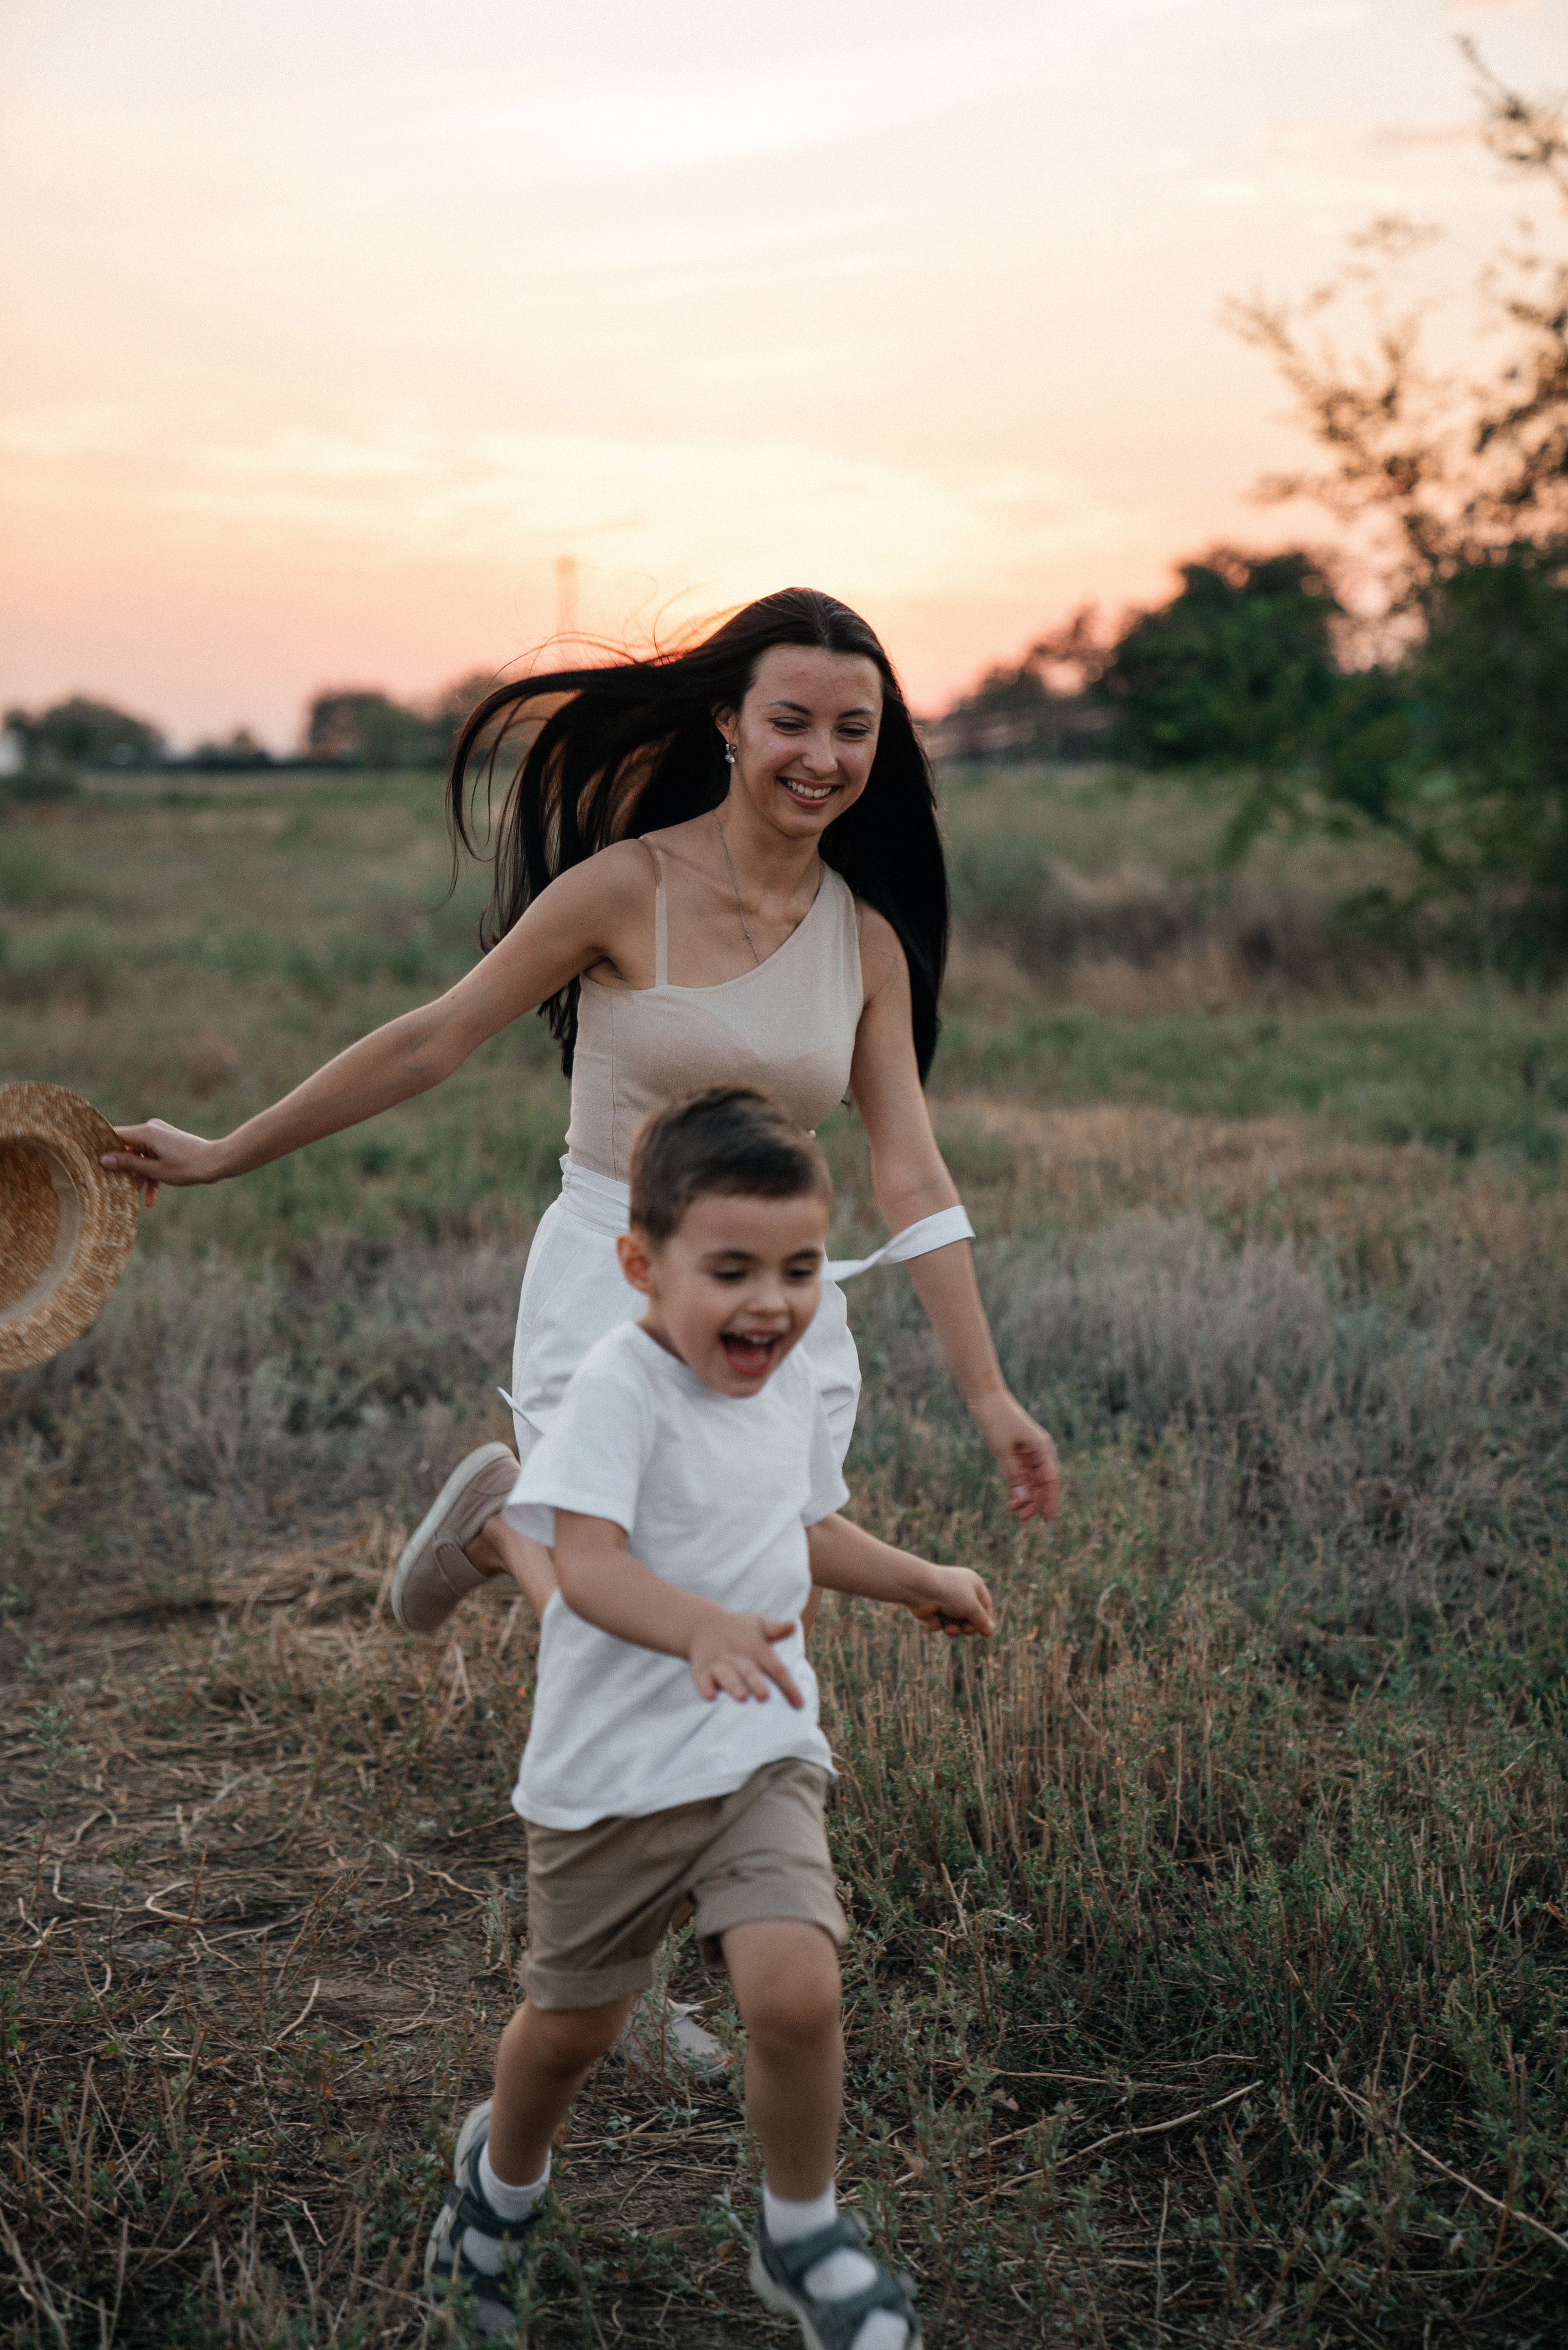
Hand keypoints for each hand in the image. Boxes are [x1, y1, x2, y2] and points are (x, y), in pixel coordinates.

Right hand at [101, 1119, 224, 1204]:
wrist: (217, 1163)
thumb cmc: (187, 1166)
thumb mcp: (155, 1170)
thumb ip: (129, 1164)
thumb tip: (104, 1159)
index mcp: (146, 1132)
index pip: (115, 1135)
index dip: (102, 1146)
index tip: (90, 1159)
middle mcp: (151, 1130)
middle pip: (128, 1148)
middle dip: (123, 1169)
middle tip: (112, 1186)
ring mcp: (160, 1137)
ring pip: (141, 1157)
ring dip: (140, 1176)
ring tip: (137, 1197)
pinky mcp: (168, 1144)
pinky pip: (154, 1159)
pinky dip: (152, 1175)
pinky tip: (151, 1199)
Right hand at [687, 1608, 802, 1706]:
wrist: (703, 1623)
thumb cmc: (739, 1629)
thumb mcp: (758, 1624)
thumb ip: (776, 1629)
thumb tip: (793, 1625)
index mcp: (756, 1649)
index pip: (776, 1668)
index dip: (788, 1686)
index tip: (799, 1704)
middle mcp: (738, 1656)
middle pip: (750, 1672)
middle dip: (756, 1684)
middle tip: (764, 1697)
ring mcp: (719, 1663)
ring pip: (727, 1676)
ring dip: (733, 1686)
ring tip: (741, 1697)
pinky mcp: (701, 1669)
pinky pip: (702, 1679)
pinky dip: (705, 1687)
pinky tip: (710, 1696)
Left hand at [907, 1565, 994, 1638]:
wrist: (919, 1588)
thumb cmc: (950, 1593)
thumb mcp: (972, 1607)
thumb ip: (982, 1620)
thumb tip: (991, 1631)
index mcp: (972, 1584)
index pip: (985, 1605)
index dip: (986, 1620)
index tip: (986, 1633)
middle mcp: (959, 1591)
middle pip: (970, 1617)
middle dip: (968, 1626)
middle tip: (966, 1629)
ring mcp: (944, 1601)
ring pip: (954, 1623)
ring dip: (953, 1628)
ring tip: (949, 1628)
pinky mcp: (931, 1609)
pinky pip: (940, 1624)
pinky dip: (938, 1624)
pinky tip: (932, 1616)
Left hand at [972, 1391, 1061, 1521]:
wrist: (985, 1398)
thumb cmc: (997, 1419)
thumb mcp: (1003, 1449)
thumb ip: (1013, 1474)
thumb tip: (1021, 1499)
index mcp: (1042, 1448)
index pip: (1051, 1479)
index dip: (1051, 1499)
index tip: (1048, 1518)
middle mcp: (1038, 1451)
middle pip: (1041, 1483)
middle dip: (1034, 1501)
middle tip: (1022, 1519)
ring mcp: (1027, 1452)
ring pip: (1030, 1481)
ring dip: (1024, 1496)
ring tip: (1013, 1512)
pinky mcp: (1016, 1453)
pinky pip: (1020, 1475)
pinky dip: (1016, 1487)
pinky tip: (1011, 1500)